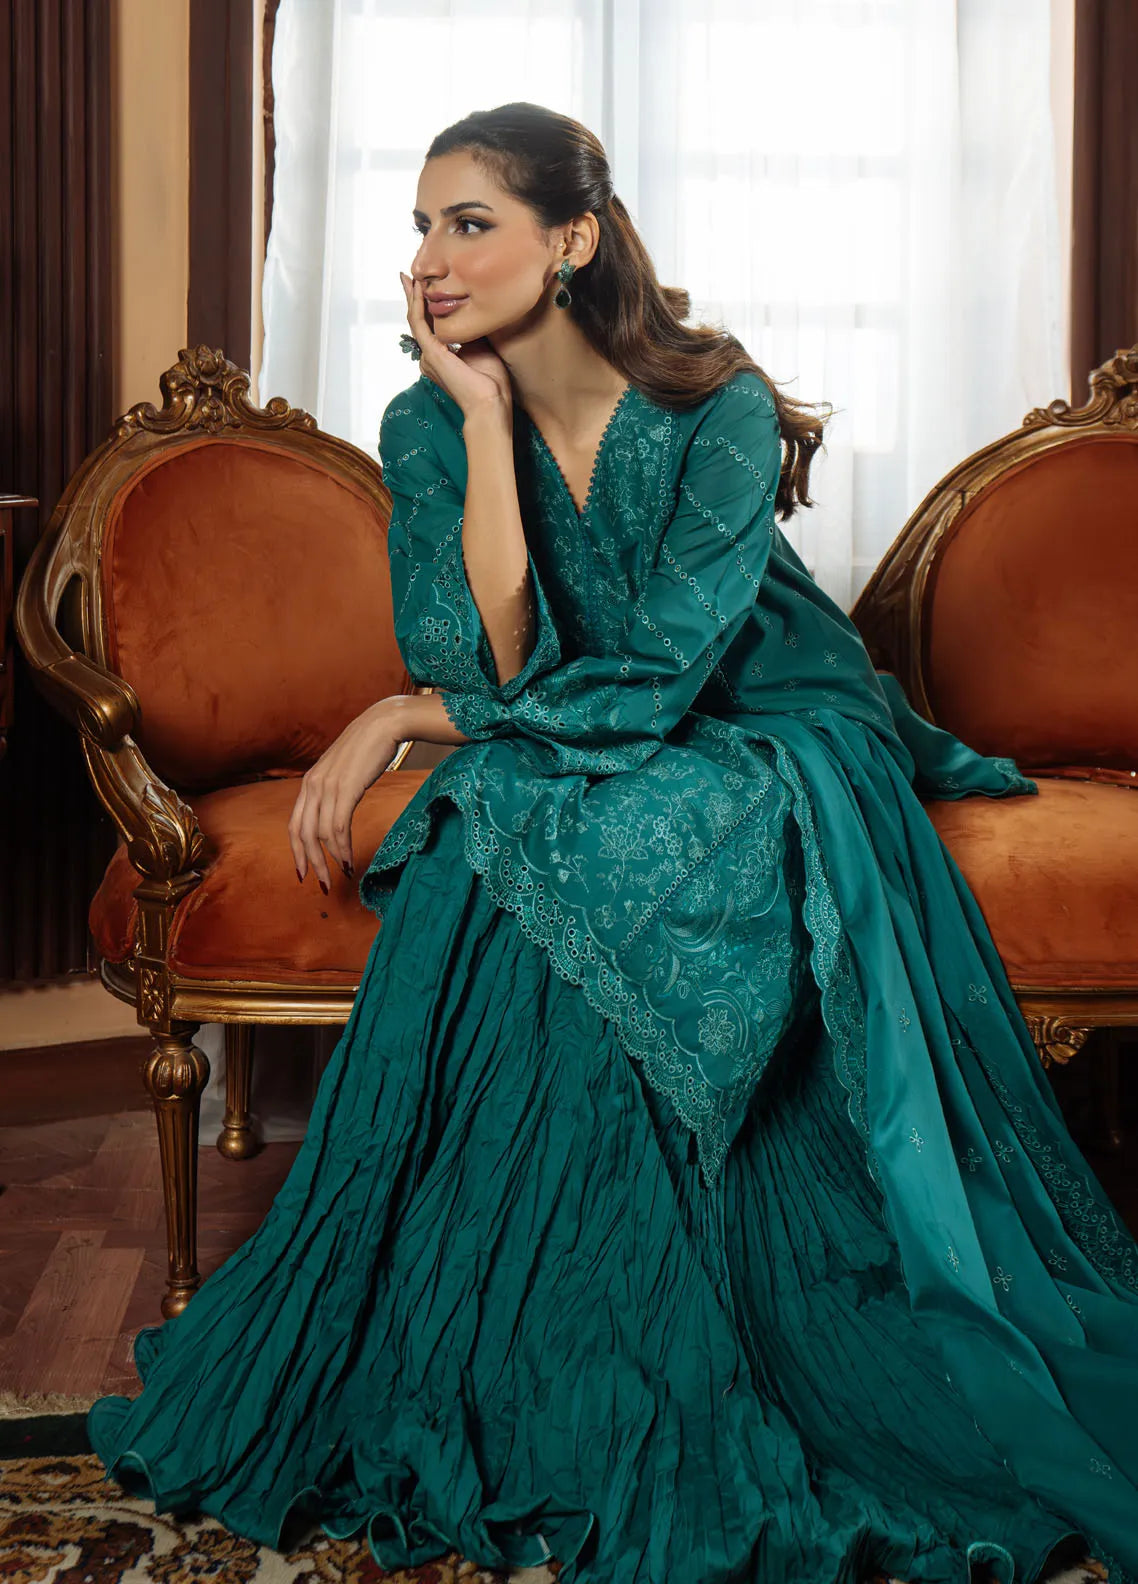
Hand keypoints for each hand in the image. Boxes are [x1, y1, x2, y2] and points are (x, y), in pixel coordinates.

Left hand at [288, 700, 401, 892]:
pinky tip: (349, 859)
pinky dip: (342, 847)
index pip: (294, 824)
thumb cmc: (369, 747)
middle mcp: (312, 786)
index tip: (303, 871)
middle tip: (322, 883)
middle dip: (310, 862)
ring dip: (330, 858)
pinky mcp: (345, 789)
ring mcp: (327, 787)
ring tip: (342, 874)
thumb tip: (338, 809)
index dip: (296, 851)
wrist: (383, 724)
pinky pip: (338, 827)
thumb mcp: (343, 771)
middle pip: (302, 834)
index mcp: (309, 783)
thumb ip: (335, 789)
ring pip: (319, 834)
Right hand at [401, 272, 512, 418]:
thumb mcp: (481, 348)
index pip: (430, 326)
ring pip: (416, 320)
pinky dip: (418, 304)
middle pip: (419, 321)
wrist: (490, 403)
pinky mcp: (432, 354)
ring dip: (413, 297)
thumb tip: (473, 309)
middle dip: (414, 297)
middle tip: (409, 275)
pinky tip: (419, 288)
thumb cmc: (490, 382)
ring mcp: (428, 356)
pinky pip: (419, 324)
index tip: (426, 286)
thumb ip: (471, 331)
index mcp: (441, 357)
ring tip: (409, 277)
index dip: (426, 305)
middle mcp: (429, 357)